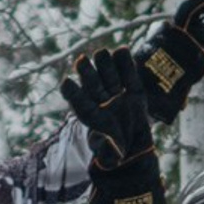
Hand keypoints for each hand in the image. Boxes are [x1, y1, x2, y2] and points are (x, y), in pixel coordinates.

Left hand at [60, 47, 154, 167]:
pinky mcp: (134, 92)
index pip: (78, 101)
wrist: (137, 150)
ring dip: (105, 65)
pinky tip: (122, 50)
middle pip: (92, 84)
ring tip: (102, 53)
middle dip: (87, 73)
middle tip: (81, 60)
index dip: (72, 93)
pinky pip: (129, 77)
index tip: (65, 83)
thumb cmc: (116, 153)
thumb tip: (101, 139)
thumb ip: (105, 147)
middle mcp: (101, 101)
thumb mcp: (109, 153)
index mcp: (90, 115)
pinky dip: (126, 65)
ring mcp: (117, 95)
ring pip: (109, 76)